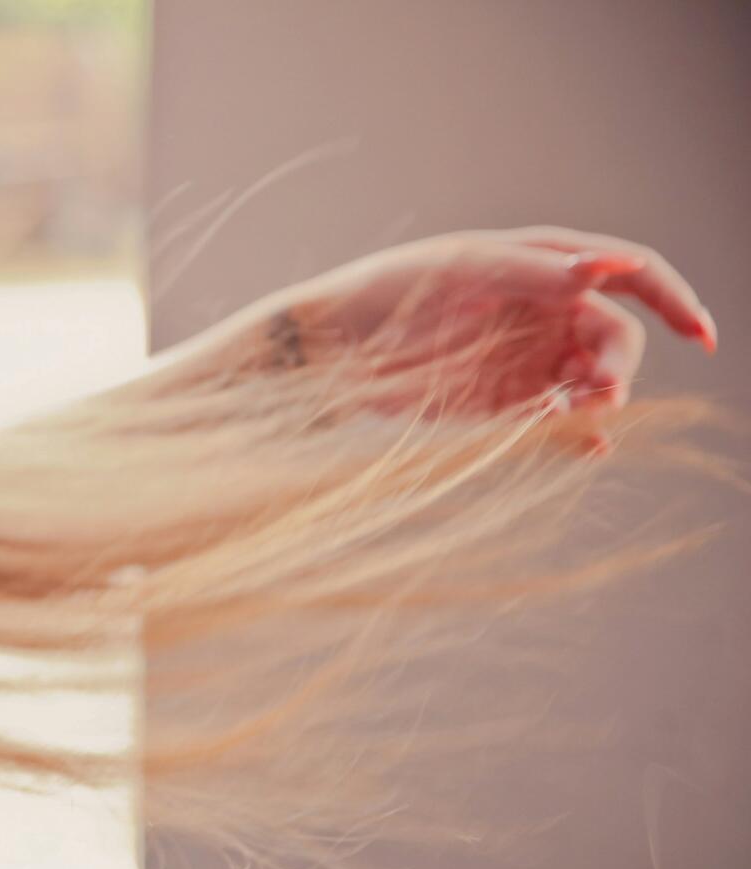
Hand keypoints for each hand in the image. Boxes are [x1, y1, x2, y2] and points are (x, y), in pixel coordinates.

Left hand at [255, 226, 716, 445]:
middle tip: (598, 393)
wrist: (325, 352)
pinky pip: (556, 424)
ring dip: (597, 402)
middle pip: (615, 338)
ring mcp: (526, 362)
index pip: (630, 275)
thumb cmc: (386, 293)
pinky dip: (574, 436)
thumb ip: (536, 272)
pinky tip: (582, 447)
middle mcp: (544, 313)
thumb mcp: (460, 271)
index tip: (700, 334)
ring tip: (573, 416)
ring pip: (592, 384)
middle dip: (618, 364)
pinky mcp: (502, 408)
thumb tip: (610, 265)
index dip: (673, 299)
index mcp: (542, 265)